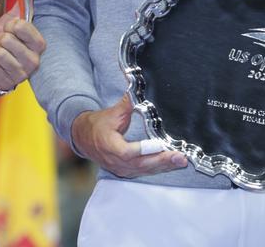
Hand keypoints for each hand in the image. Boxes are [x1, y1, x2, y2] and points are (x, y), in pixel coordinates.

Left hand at [0, 0, 45, 91]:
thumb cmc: (7, 38)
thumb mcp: (15, 16)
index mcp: (39, 42)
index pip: (19, 26)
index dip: (10, 25)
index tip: (11, 29)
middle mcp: (35, 60)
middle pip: (6, 39)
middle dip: (0, 38)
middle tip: (3, 42)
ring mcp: (23, 74)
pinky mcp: (8, 84)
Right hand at [71, 96, 188, 177]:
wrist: (84, 138)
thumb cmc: (98, 125)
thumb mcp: (111, 113)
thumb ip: (126, 105)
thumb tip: (137, 92)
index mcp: (110, 146)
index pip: (128, 152)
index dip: (145, 150)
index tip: (161, 146)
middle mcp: (116, 161)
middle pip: (141, 164)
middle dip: (162, 160)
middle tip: (180, 158)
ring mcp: (121, 169)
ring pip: (144, 170)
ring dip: (163, 166)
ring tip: (180, 161)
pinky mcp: (126, 171)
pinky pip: (144, 171)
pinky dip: (158, 168)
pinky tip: (171, 164)